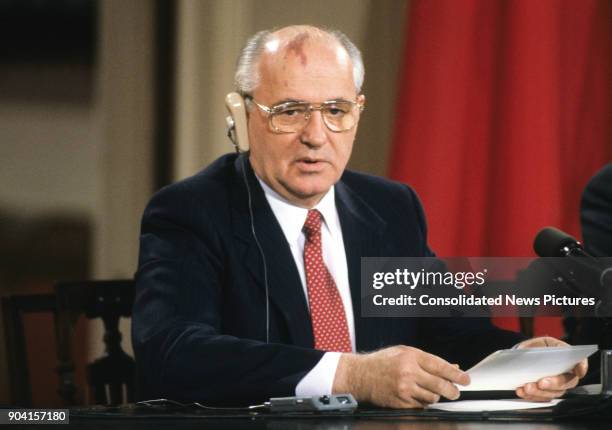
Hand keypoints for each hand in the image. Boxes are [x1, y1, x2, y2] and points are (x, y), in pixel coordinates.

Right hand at [332, 345, 469, 407]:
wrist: (360, 375)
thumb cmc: (382, 361)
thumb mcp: (404, 352)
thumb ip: (427, 359)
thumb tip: (451, 366)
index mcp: (410, 356)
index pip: (440, 366)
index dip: (456, 374)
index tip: (465, 379)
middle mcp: (408, 372)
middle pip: (439, 385)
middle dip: (452, 390)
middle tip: (456, 392)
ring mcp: (404, 389)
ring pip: (432, 398)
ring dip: (436, 396)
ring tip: (432, 391)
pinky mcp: (400, 402)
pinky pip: (420, 406)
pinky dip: (423, 402)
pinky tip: (419, 396)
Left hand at [515, 336, 587, 400]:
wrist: (526, 356)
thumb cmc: (538, 348)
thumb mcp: (540, 342)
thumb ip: (542, 347)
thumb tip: (535, 353)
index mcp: (568, 358)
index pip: (580, 363)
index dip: (581, 367)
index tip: (578, 371)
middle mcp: (566, 374)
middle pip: (566, 382)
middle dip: (553, 383)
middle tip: (541, 382)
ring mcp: (557, 386)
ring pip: (553, 393)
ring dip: (539, 392)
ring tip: (527, 387)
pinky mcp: (546, 393)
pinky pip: (541, 397)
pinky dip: (530, 396)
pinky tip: (521, 391)